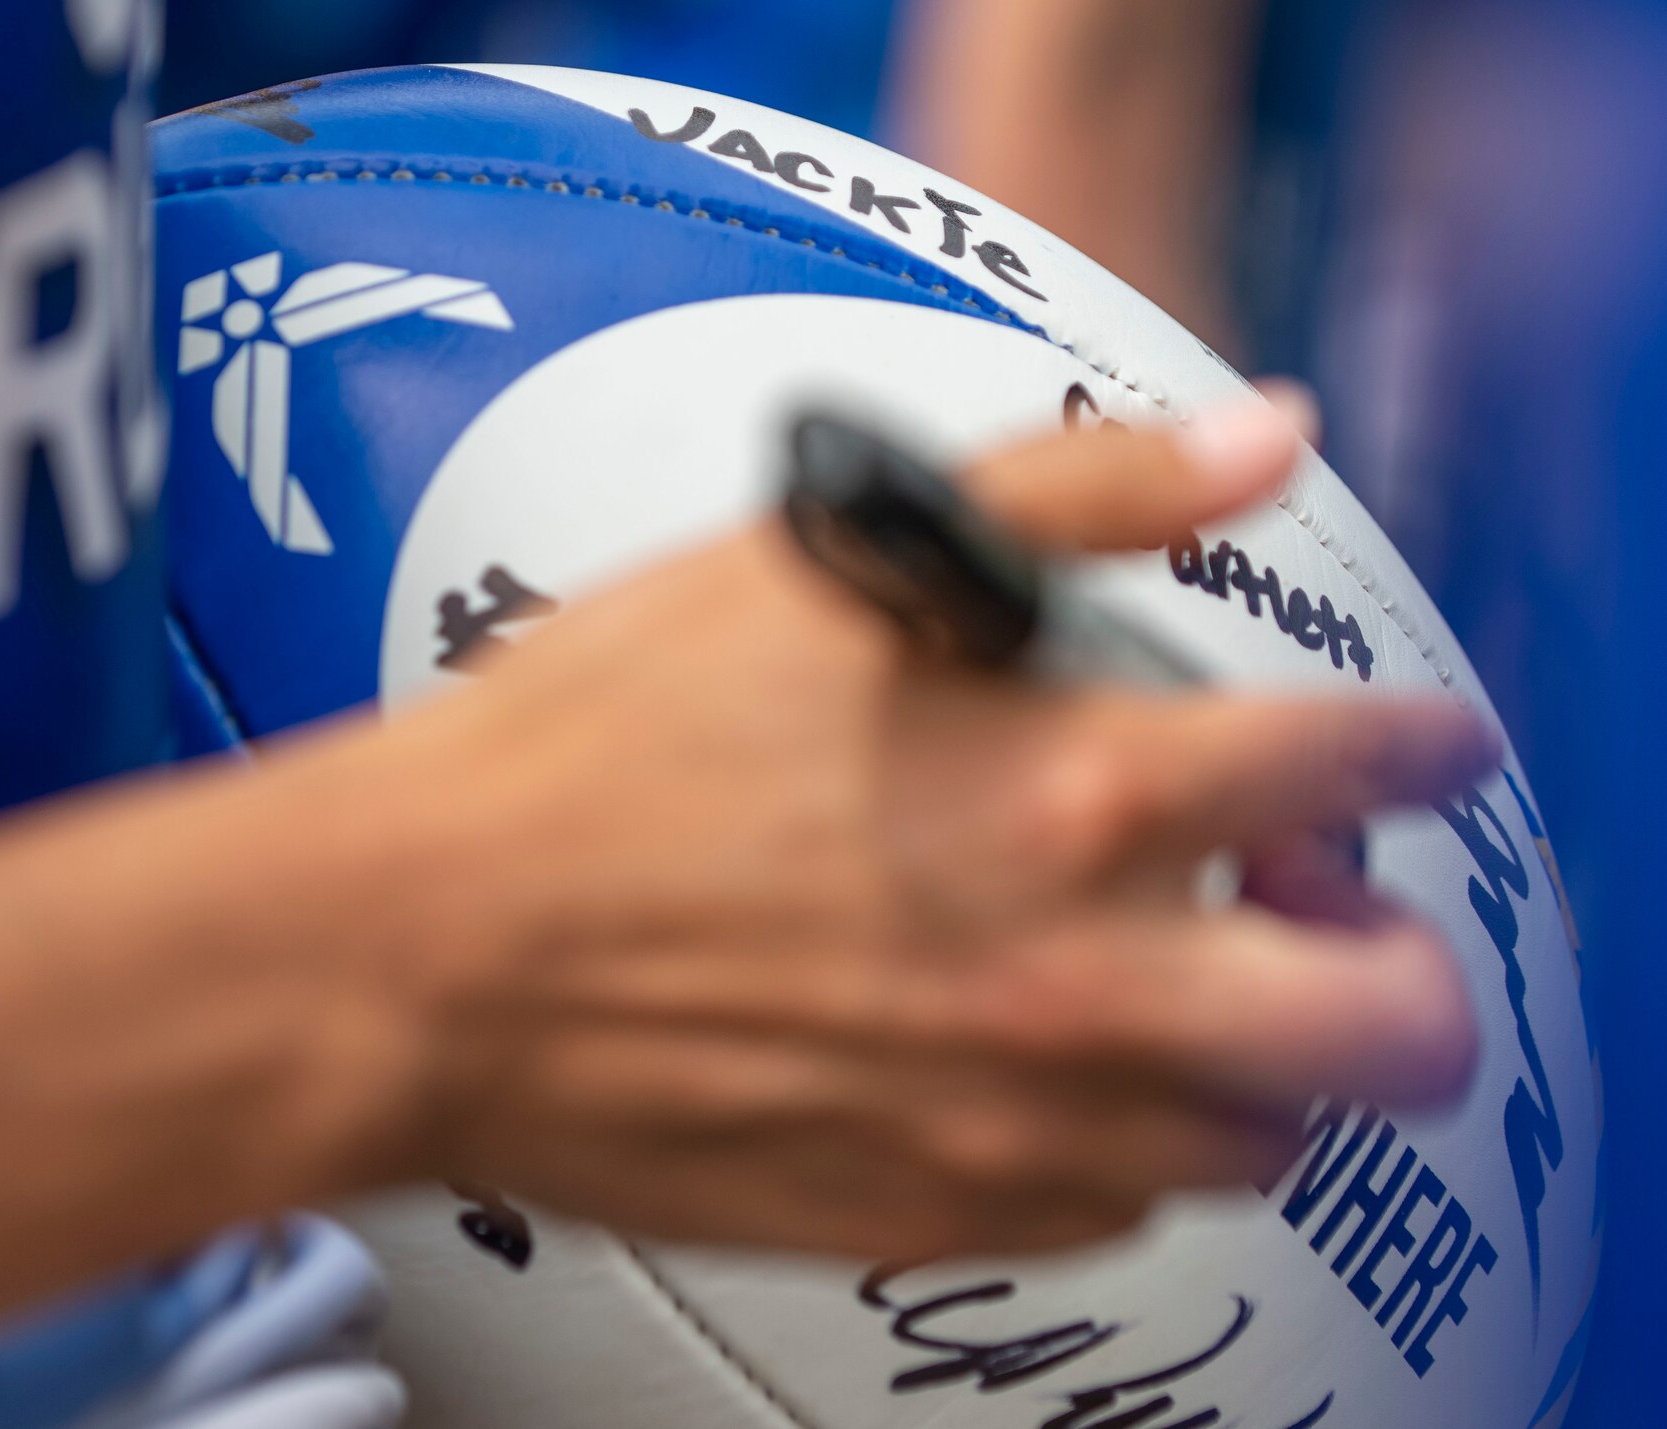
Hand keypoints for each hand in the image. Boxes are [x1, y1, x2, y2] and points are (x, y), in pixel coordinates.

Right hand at [360, 397, 1491, 1266]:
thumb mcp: (827, 561)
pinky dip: (1124, 1139)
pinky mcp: (931, 1213)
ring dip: (1259, 1054)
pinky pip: (1116, 1211)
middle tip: (1317, 907)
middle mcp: (1078, 977)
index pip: (1360, 766)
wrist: (424, 953)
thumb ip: (1077, 489)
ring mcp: (1012, 1121)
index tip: (1413, 748)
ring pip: (1265, 1136)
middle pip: (1391, 1025)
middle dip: (1395, 952)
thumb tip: (1258, 436)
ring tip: (1174, 988)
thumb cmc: (591, 754)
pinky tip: (1040, 1067)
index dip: (1417, 744)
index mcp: (1071, 788)